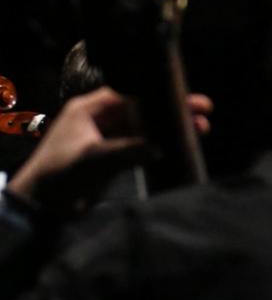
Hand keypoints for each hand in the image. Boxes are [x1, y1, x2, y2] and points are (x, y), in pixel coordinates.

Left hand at [9, 86, 209, 214]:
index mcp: (89, 110)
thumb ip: (128, 150)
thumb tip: (160, 146)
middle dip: (170, 110)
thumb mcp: (94, 159)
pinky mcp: (112, 156)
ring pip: (145, 126)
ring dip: (169, 127)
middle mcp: (99, 119)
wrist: (41, 206)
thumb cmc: (61, 175)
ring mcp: (106, 138)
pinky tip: (181, 144)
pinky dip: (160, 143)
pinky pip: (142, 144)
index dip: (158, 93)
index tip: (185, 96)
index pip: (130, 93)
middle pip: (142, 108)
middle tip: (203, 110)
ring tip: (200, 128)